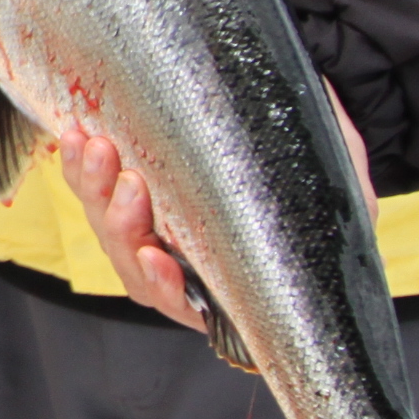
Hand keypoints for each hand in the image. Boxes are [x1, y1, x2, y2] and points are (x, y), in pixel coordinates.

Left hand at [60, 90, 373, 329]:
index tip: (155, 258)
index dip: (164, 287)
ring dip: (94, 191)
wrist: (304, 115)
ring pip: (110, 227)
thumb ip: (327, 199)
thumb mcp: (341, 186)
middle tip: (128, 180)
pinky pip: (96, 189)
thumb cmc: (327, 165)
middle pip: (135, 264)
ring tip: (94, 148)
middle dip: (122, 225)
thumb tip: (326, 193)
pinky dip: (83, 168)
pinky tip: (77, 138)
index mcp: (237, 278)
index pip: (188, 302)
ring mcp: (158, 226)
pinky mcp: (135, 188)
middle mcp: (190, 262)